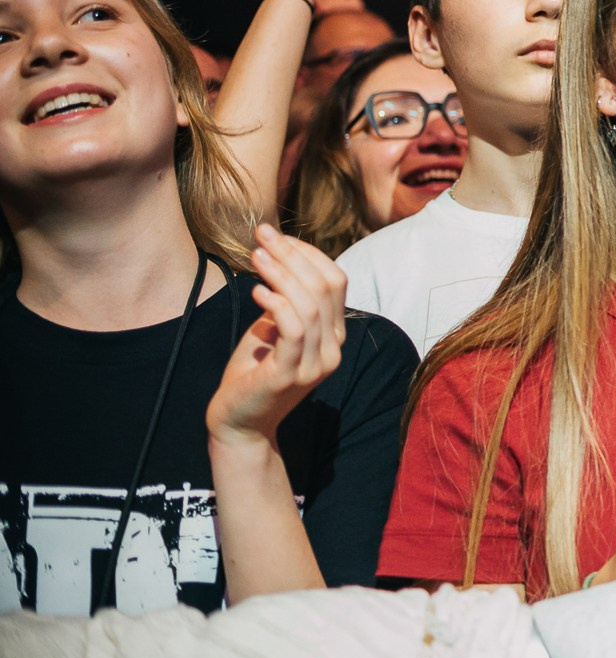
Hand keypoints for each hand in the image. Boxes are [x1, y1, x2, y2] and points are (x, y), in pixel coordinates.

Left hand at [206, 225, 346, 448]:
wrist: (238, 422)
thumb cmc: (252, 371)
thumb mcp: (273, 328)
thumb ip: (286, 301)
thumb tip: (281, 256)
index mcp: (334, 335)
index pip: (335, 282)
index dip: (308, 254)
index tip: (277, 236)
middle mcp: (332, 349)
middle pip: (324, 288)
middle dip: (293, 255)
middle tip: (262, 235)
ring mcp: (315, 364)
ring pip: (310, 305)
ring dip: (281, 274)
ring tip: (255, 257)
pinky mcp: (290, 375)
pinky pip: (293, 329)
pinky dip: (276, 304)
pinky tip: (256, 290)